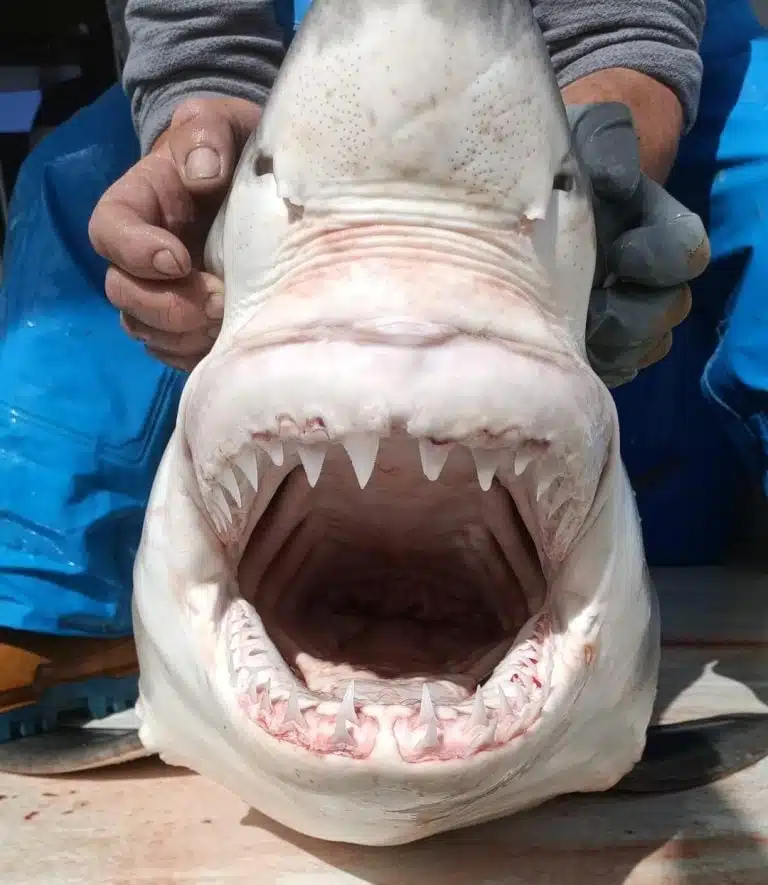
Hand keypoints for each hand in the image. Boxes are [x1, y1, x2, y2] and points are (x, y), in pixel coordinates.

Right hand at [88, 96, 261, 370]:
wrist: (254, 182)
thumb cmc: (229, 149)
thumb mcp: (220, 124)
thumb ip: (208, 137)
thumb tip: (203, 172)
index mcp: (136, 205)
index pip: (109, 232)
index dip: (136, 252)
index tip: (179, 259)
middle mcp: (139, 255)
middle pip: (124, 293)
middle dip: (167, 306)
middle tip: (218, 302)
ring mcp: (159, 292)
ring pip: (146, 329)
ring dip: (183, 335)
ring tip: (229, 323)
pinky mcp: (185, 322)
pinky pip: (173, 352)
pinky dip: (195, 354)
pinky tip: (229, 342)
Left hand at [566, 102, 710, 387]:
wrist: (534, 199)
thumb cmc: (567, 163)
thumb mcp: (588, 139)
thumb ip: (610, 148)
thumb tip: (617, 185)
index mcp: (659, 229)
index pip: (687, 253)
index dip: (657, 260)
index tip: (617, 254)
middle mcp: (651, 278)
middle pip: (668, 312)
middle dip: (629, 318)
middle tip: (586, 311)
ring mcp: (628, 314)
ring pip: (644, 349)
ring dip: (611, 349)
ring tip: (569, 332)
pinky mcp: (600, 345)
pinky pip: (614, 371)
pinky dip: (593, 367)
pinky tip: (561, 350)